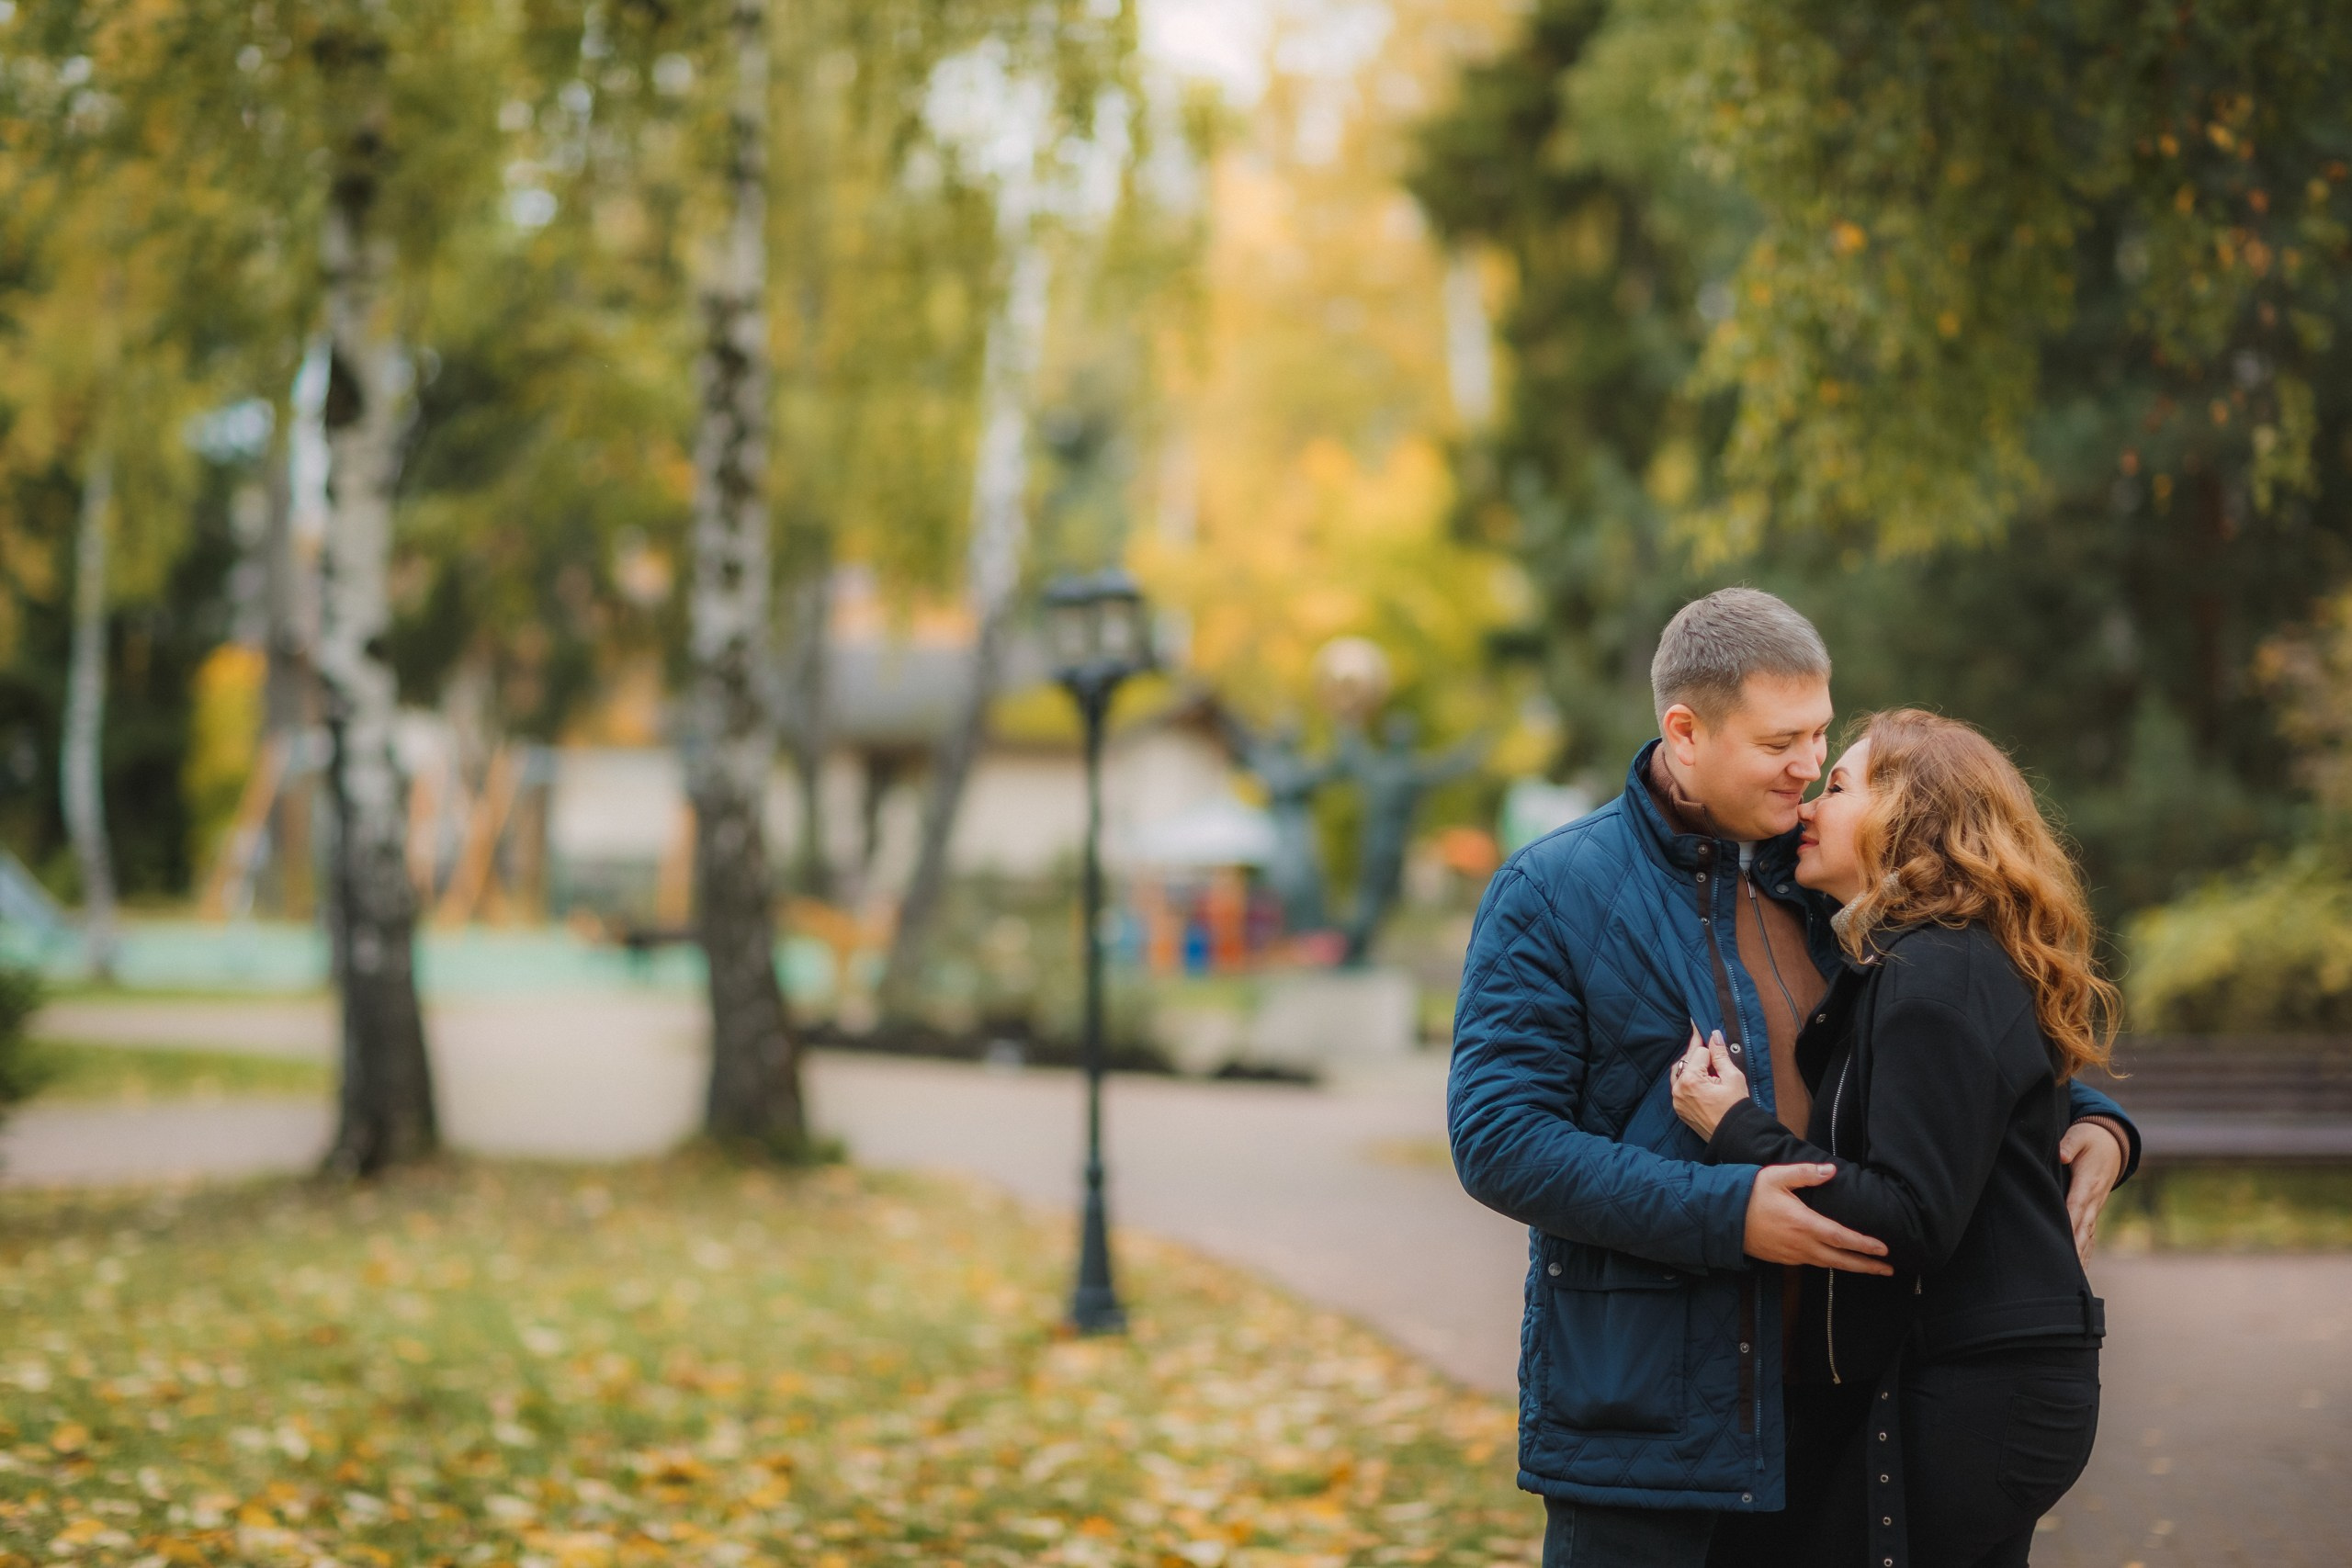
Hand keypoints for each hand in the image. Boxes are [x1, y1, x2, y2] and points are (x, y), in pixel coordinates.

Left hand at [1670, 1025, 1748, 1140]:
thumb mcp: (1732, 1077)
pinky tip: (1700, 1076)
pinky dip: (1687, 1078)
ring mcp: (1677, 1100)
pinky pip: (1679, 1086)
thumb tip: (1714, 1035)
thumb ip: (1721, 1055)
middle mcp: (1678, 1089)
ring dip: (1691, 1065)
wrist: (1734, 1135)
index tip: (1704, 1030)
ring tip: (1706, 1061)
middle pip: (1686, 1060)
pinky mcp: (1679, 1108)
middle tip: (1709, 1044)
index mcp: (1690, 1080)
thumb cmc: (1736, 1107)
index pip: (1699, 1052)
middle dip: (1698, 1053)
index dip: (1710, 1047)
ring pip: (1680, 1072)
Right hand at [1743, 1163, 1893, 1274]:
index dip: (1864, 1245)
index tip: (1883, 1249)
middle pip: (1840, 1260)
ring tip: (1870, 1268)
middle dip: (1866, 1266)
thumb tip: (1832, 1171)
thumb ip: (1806, 1173)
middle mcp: (1801, 1244)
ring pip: (1827, 1265)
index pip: (1841, 1238)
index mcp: (1803, 1223)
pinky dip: (1830, 1264)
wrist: (1722, 1217)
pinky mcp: (1783, 1259)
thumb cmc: (1750, 1194)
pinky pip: (1812, 1263)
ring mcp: (1792, 1255)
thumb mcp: (1777, 1177)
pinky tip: (1837, 1260)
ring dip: (1850, 1267)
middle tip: (1888, 1270)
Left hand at [2059, 1118, 2126, 1262]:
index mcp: (2087, 1183)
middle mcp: (2093, 1200)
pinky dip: (2086, 1251)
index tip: (2062, 1243)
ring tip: (2072, 1281)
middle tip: (2065, 1273)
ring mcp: (2095, 1207)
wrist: (2112, 1143)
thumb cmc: (2090, 1139)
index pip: (2075, 1208)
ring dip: (2081, 1256)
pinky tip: (2081, 1269)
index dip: (2069, 1225)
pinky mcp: (2093, 1210)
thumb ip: (2069, 1145)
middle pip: (2081, 1229)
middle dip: (2074, 1250)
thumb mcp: (2079, 1136)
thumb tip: (2061, 1155)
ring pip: (2087, 1236)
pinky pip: (2090, 1234)